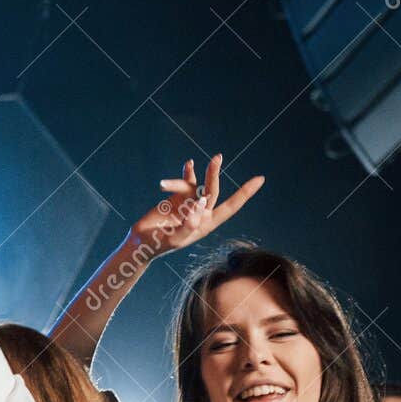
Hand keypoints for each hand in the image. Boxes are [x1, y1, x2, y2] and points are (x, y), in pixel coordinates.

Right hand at [129, 154, 264, 255]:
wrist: (140, 242)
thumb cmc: (159, 244)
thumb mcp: (176, 238)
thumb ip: (189, 223)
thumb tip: (201, 203)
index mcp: (207, 224)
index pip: (231, 206)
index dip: (245, 193)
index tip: (260, 179)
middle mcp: (201, 212)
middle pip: (213, 190)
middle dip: (214, 174)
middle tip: (217, 158)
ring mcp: (189, 203)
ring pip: (197, 185)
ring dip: (194, 175)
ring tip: (186, 166)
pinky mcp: (177, 197)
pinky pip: (185, 182)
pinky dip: (186, 174)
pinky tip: (188, 165)